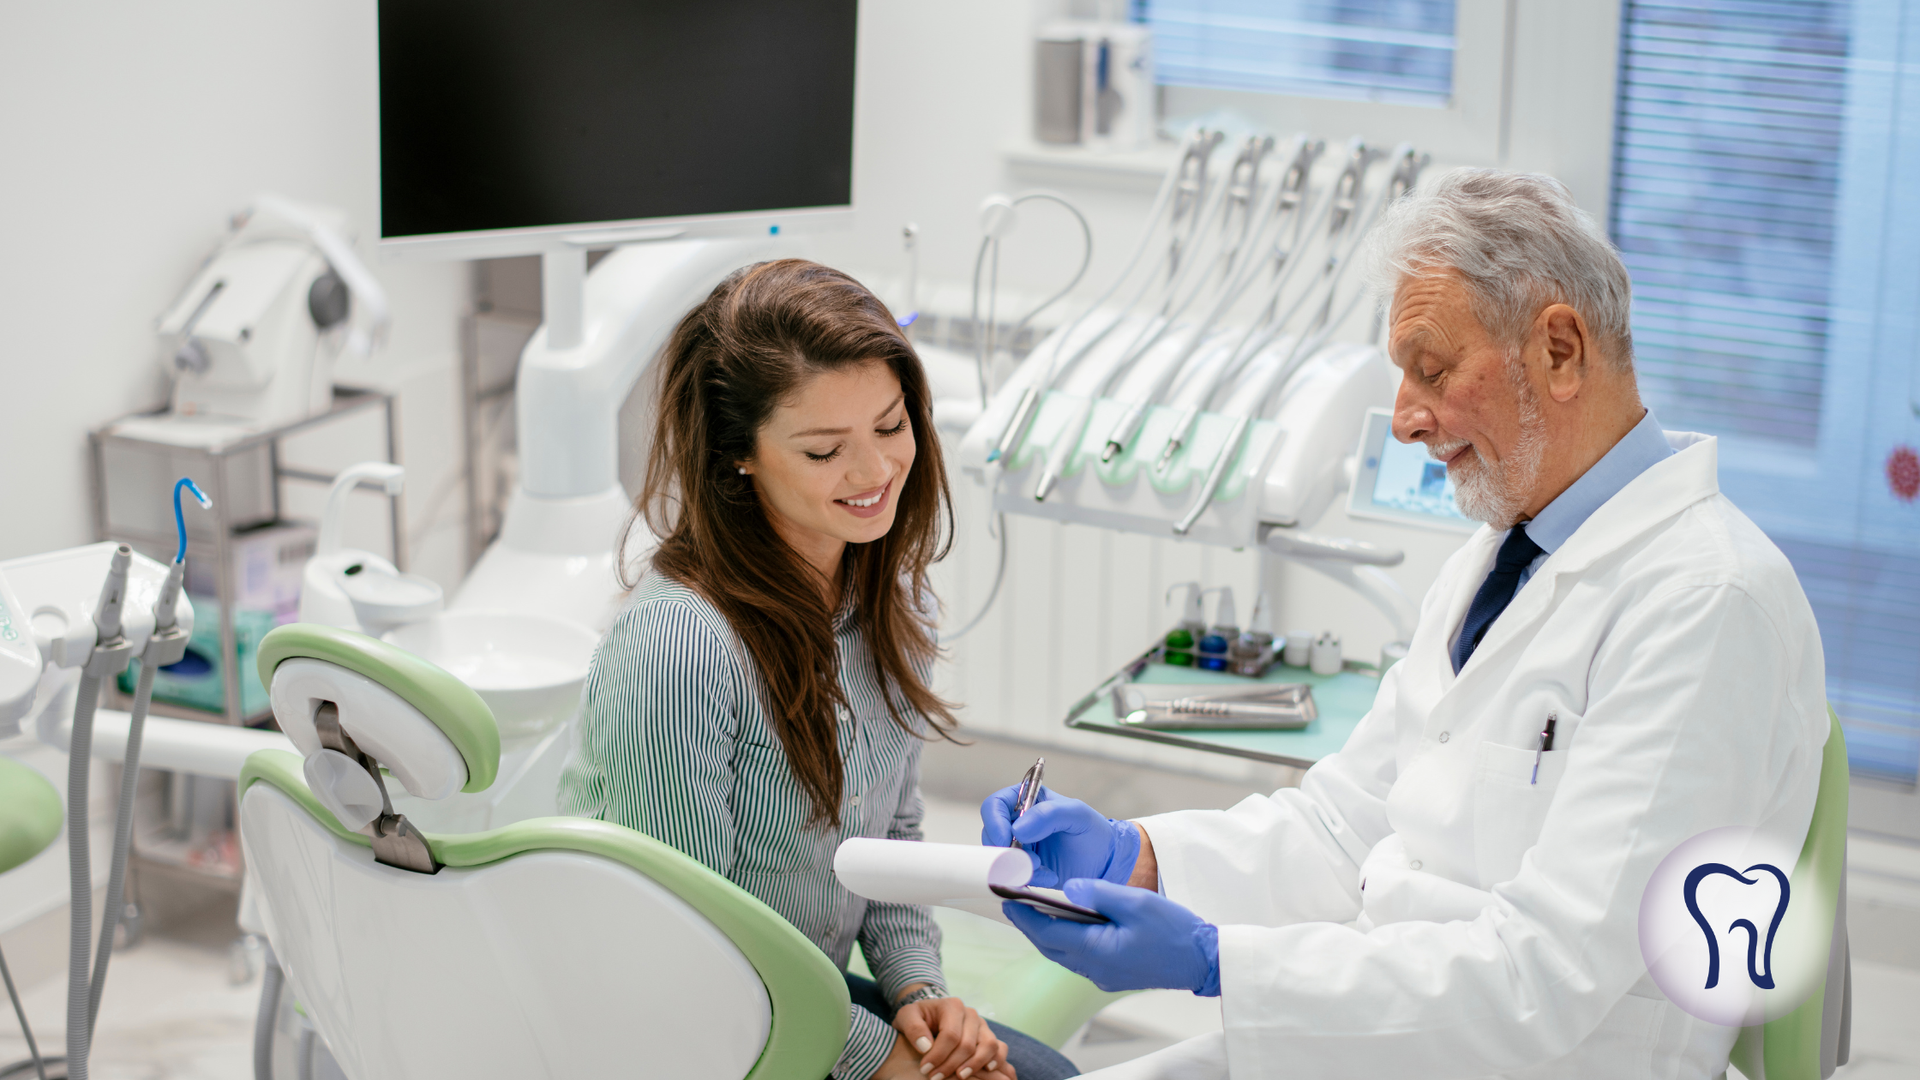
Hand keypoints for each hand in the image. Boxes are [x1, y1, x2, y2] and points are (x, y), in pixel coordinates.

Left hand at [891, 996, 1012, 1079]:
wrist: (928, 1014)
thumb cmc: (917, 1017)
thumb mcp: (906, 1017)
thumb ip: (913, 1028)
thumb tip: (926, 1046)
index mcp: (952, 1006)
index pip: (950, 1035)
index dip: (938, 1055)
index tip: (925, 1069)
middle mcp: (971, 1014)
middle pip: (968, 1044)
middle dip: (951, 1065)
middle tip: (935, 1078)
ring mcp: (982, 1025)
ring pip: (989, 1045)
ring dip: (975, 1065)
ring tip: (960, 1077)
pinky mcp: (988, 1036)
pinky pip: (1001, 1048)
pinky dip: (996, 1060)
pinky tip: (986, 1071)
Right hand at [979, 785, 1139, 887]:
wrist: (1106, 863)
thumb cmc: (1093, 832)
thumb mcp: (1078, 815)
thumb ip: (1049, 814)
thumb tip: (1017, 829)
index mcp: (1027, 801)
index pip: (995, 805)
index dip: (994, 822)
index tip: (1004, 840)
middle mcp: (1016, 824)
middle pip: (991, 836)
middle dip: (1007, 852)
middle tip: (1032, 862)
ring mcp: (1017, 849)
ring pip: (997, 860)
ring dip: (1018, 868)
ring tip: (1045, 870)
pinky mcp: (1021, 872)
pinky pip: (1009, 877)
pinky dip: (1025, 880)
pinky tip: (1048, 877)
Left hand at [1003, 878, 1219, 994]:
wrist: (1203, 960)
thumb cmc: (1174, 931)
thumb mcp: (1135, 902)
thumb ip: (1098, 893)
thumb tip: (1067, 886)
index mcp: (1096, 950)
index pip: (1047, 933)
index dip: (1023, 916)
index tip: (1005, 898)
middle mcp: (1094, 969)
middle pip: (1049, 946)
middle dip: (1029, 924)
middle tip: (1012, 901)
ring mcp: (1103, 976)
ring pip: (1062, 954)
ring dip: (1047, 934)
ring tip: (1034, 909)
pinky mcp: (1112, 976)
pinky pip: (1079, 958)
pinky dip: (1066, 940)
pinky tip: (1068, 924)